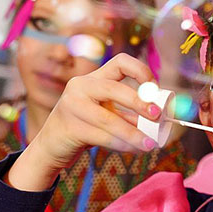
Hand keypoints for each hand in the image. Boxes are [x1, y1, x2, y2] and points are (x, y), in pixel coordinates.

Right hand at [7, 54, 162, 190]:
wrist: (52, 145)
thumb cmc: (85, 127)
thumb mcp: (106, 114)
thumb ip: (128, 112)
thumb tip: (160, 117)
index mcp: (93, 78)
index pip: (120, 61)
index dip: (141, 71)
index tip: (155, 89)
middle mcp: (80, 86)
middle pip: (115, 89)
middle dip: (139, 103)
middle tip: (157, 116)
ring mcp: (71, 105)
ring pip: (109, 119)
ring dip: (133, 133)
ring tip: (149, 144)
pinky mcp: (69, 127)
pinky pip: (101, 136)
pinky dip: (121, 144)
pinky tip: (133, 149)